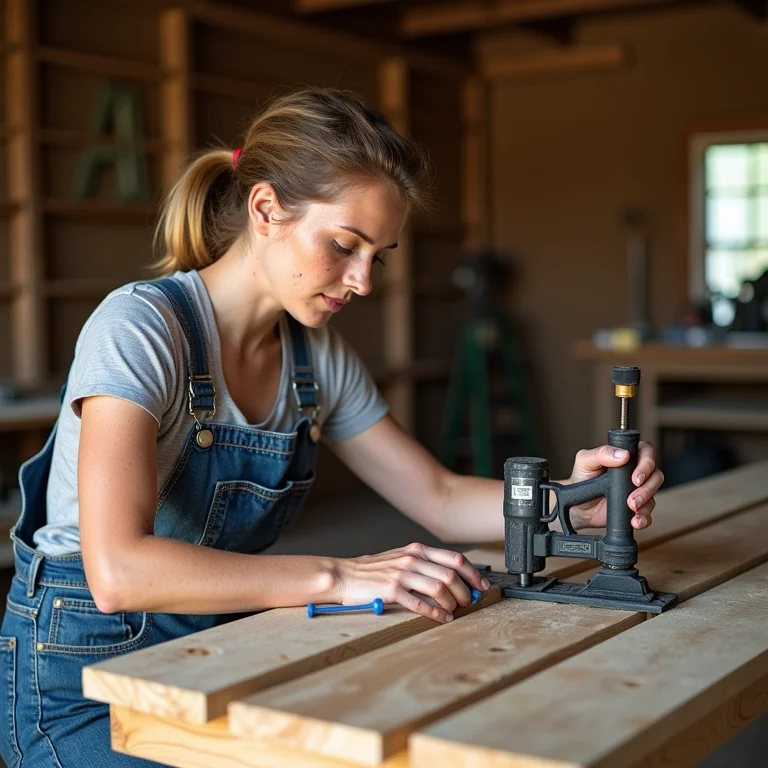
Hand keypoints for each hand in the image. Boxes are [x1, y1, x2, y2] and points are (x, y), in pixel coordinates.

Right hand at [336, 542, 489, 623]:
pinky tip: (442, 618)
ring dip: (453, 603)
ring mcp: (402, 574)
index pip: (455, 558)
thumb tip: (452, 578)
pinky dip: (436, 613)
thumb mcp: (401, 558)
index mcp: (417, 550)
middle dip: (465, 591)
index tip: (482, 586)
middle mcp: (412, 559)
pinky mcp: (392, 591)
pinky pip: (421, 603)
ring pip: (440, 588)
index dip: (473, 573)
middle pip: (451, 574)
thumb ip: (424, 564)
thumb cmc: (374, 570)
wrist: (346, 575)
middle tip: (468, 602)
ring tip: (454, 611)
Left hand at [566, 441, 663, 530]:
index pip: (646, 452)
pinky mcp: (636, 508)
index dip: (647, 462)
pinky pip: (648, 513)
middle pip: (655, 474)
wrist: (577, 505)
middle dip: (647, 487)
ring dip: (646, 502)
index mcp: (625, 456)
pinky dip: (644, 518)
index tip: (636, 477)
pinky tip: (635, 520)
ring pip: (654, 493)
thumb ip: (601, 453)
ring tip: (632, 507)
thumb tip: (623, 454)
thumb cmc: (581, 478)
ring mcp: (637, 490)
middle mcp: (634, 472)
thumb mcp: (585, 461)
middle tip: (633, 497)